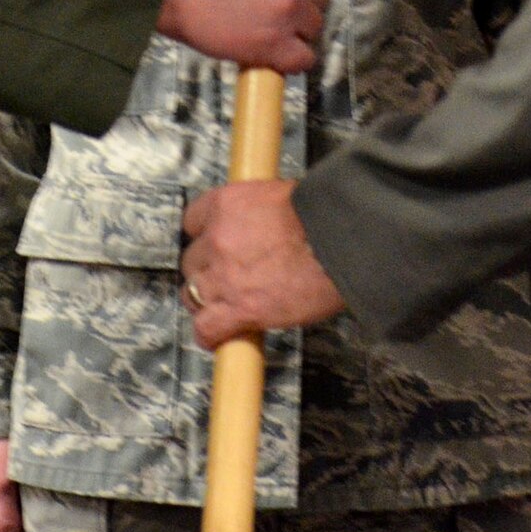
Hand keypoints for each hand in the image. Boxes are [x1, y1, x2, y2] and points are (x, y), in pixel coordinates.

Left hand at [181, 180, 346, 346]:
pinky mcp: (238, 309)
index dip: (204, 236)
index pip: (192, 221)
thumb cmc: (321, 218)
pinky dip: (210, 334)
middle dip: (206, 270)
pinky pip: (206, 328)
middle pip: (190, 260)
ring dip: (207, 301)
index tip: (212, 244)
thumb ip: (254, 214)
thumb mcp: (278, 197)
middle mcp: (218, 238)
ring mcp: (223, 275)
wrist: (339, 240)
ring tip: (224, 305)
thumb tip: (255, 228)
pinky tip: (220, 334)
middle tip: (224, 277)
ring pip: (192, 294)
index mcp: (226, 204)